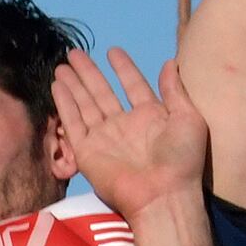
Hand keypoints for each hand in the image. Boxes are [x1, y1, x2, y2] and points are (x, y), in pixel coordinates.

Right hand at [53, 48, 209, 219]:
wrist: (163, 195)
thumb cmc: (181, 159)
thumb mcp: (188, 119)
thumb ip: (175, 91)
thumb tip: (170, 63)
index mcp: (149, 116)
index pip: (132, 86)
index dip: (123, 68)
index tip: (112, 50)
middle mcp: (124, 125)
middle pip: (102, 92)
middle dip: (89, 73)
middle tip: (74, 53)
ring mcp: (104, 138)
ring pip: (85, 104)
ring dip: (73, 84)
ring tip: (62, 64)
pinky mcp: (87, 152)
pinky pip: (73, 123)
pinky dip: (64, 104)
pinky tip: (58, 85)